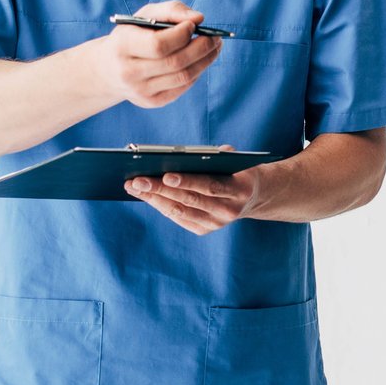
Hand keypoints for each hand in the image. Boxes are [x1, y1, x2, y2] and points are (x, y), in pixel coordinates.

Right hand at [101, 0, 220, 108]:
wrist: (109, 69)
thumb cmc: (133, 35)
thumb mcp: (145, 15)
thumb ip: (172, 10)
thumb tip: (199, 18)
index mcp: (123, 46)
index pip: (158, 45)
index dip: (181, 35)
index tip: (193, 25)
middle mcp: (129, 72)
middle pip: (175, 62)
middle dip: (201, 48)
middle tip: (216, 38)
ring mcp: (140, 91)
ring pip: (183, 77)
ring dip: (205, 61)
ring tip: (214, 48)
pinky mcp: (151, 102)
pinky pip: (182, 88)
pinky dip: (196, 73)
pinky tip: (200, 61)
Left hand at [128, 160, 263, 234]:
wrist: (251, 197)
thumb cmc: (236, 170)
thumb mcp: (234, 160)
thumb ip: (220, 154)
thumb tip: (191, 154)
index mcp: (238, 190)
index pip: (210, 186)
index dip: (188, 181)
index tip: (166, 175)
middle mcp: (228, 210)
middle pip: (190, 200)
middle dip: (161, 189)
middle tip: (137, 180)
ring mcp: (216, 223)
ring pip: (180, 211)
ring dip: (154, 199)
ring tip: (134, 187)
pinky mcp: (204, 230)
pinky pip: (178, 218)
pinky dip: (161, 205)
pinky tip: (145, 195)